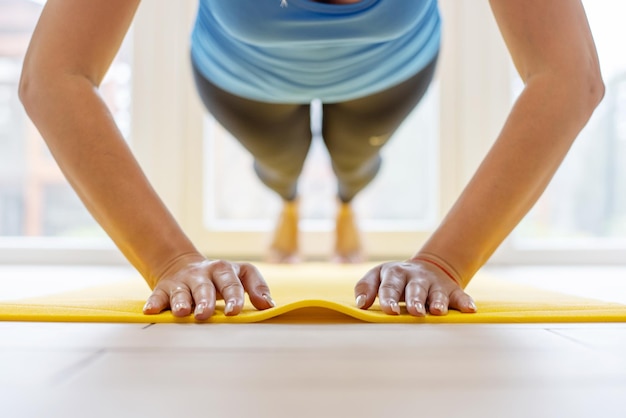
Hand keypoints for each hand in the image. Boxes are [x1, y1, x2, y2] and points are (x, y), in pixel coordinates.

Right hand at [142, 254, 274, 319]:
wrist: (182, 266)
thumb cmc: (219, 278)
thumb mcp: (239, 276)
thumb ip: (256, 288)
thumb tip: (269, 306)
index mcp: (224, 270)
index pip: (232, 281)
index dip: (235, 295)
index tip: (235, 311)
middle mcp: (203, 274)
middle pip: (205, 286)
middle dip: (206, 299)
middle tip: (206, 314)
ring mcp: (182, 281)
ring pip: (182, 291)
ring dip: (182, 301)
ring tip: (183, 312)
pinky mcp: (164, 289)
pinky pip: (158, 295)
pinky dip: (154, 302)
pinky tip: (151, 311)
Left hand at [354, 259, 476, 315]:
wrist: (426, 268)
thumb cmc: (395, 279)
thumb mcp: (377, 277)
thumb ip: (365, 288)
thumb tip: (360, 304)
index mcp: (395, 273)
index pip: (390, 285)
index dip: (389, 297)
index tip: (389, 310)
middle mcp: (416, 277)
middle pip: (414, 288)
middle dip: (415, 300)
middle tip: (414, 312)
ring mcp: (435, 283)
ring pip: (437, 292)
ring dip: (437, 301)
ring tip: (437, 311)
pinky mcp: (452, 290)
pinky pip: (460, 295)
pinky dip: (465, 302)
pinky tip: (469, 309)